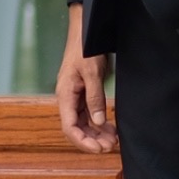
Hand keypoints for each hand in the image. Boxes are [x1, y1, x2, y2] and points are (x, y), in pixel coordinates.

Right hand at [56, 3, 115, 151]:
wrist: (85, 30)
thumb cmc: (85, 47)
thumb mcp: (92, 72)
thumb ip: (94, 98)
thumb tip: (98, 122)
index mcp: (65, 95)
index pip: (69, 127)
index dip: (82, 141)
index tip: (99, 148)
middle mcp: (68, 98)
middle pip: (76, 128)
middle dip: (91, 140)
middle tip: (110, 146)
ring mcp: (75, 96)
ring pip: (83, 122)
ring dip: (96, 133)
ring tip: (113, 140)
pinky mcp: (83, 93)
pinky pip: (89, 114)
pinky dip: (99, 122)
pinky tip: (110, 128)